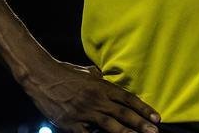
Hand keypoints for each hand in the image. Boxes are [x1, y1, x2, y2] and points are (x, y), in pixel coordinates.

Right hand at [21, 59, 160, 132]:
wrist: (43, 76)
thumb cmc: (65, 72)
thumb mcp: (87, 71)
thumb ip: (101, 78)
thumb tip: (111, 78)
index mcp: (102, 86)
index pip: (128, 98)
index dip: (143, 108)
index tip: (156, 117)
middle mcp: (97, 99)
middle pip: (123, 113)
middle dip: (140, 124)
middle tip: (155, 132)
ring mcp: (85, 112)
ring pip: (110, 126)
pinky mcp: (72, 124)